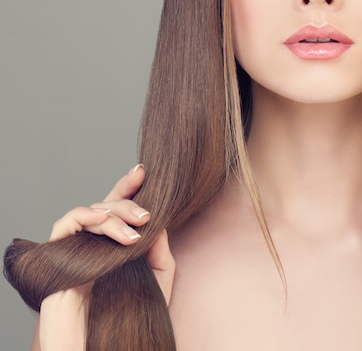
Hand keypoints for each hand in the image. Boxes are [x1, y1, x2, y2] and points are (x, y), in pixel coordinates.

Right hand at [34, 166, 174, 350]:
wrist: (102, 350)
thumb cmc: (129, 318)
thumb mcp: (157, 280)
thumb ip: (161, 251)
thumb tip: (160, 221)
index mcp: (114, 245)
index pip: (118, 208)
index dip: (128, 187)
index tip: (143, 171)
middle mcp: (94, 243)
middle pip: (106, 205)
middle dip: (128, 202)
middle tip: (147, 216)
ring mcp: (75, 249)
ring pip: (90, 211)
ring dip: (114, 215)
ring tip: (134, 231)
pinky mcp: (57, 258)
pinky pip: (66, 224)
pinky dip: (86, 216)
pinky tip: (105, 223)